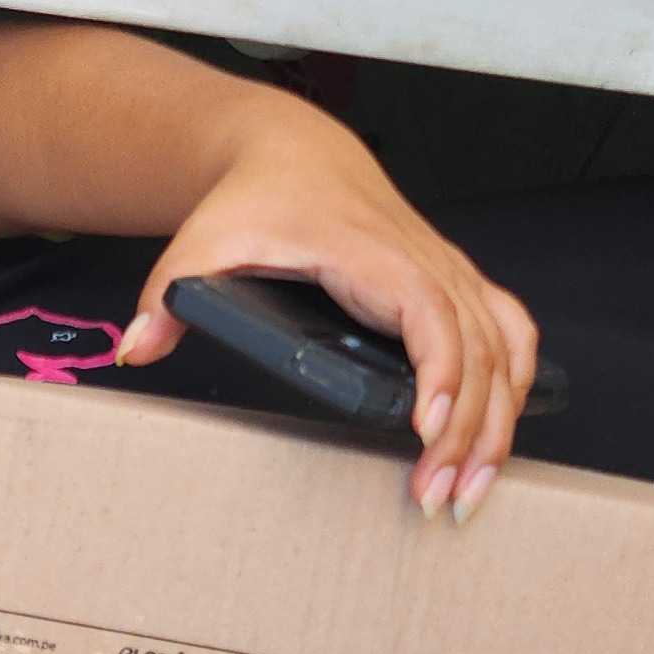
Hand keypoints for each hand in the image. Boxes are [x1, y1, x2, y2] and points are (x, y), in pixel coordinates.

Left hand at [116, 119, 540, 520]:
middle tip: (441, 500)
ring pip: (504, 348)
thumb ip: (167, 296)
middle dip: (469, 431)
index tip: (429, 431)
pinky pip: (509, 333)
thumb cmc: (256, 199)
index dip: (440, 371)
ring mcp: (447, 272)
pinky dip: (517, 384)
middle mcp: (423, 260)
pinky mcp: (454, 284)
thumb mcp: (200, 241)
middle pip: (477, 348)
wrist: (294, 154)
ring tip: (474, 488)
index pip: (427, 311)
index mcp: (371, 252)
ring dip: (500, 421)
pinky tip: (502, 433)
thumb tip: (136, 348)